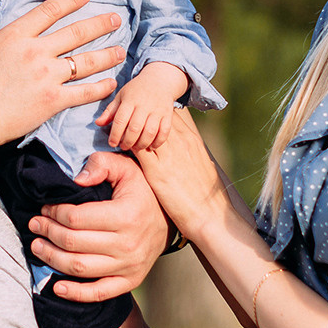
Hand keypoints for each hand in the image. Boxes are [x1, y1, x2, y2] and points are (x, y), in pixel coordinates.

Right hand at [0, 0, 122, 148]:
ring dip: (107, 54)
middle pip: (76, 32)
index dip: (71, 0)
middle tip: (116, 19)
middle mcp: (35, 52)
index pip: (50, 11)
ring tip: (121, 49)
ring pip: (86, 61)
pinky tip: (112, 83)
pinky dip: (100, 87)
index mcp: (14, 36)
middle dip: (100, 23)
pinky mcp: (52, 102)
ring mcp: (47, 77)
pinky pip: (84, 92)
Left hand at [34, 152, 166, 298]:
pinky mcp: (130, 281)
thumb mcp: (127, 169)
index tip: (45, 208)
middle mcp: (128, 244)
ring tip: (37, 246)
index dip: (54, 213)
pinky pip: (99, 292)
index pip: (76, 218)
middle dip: (47, 233)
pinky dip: (75, 293)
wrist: (169, 221)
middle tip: (35, 225)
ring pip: (79, 267)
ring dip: (52, 258)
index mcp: (126, 215)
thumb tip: (77, 179)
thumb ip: (102, 164)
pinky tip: (56, 287)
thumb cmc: (142, 193)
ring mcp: (129, 266)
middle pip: (73, 243)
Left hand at [96, 61, 186, 151]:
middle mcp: (144, 105)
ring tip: (135, 147)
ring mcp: (157, 110)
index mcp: (130, 100)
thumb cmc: (136, 90)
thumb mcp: (121, 96)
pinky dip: (157, 142)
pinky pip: (164, 132)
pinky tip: (150, 146)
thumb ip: (110, 111)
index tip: (112, 143)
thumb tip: (98, 123)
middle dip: (127, 142)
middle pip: (135, 129)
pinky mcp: (168, 115)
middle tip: (123, 146)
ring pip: (150, 132)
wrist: (160, 79)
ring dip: (141, 144)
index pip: (120, 120)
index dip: (115, 134)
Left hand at [130, 109, 232, 240]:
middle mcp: (180, 141)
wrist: (210, 214)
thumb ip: (188, 152)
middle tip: (125, 117)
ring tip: (119, 130)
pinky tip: (117, 147)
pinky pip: (137, 149)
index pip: (169, 115)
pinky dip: (127, 145)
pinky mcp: (157, 170)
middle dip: (139, 115)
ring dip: (130, 128)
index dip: (153, 113)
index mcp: (191, 138)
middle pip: (154, 117)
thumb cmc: (206, 193)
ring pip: (143, 129)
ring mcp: (169, 154)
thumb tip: (180, 149)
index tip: (142, 115)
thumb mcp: (201, 164)